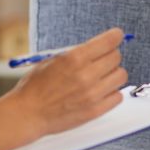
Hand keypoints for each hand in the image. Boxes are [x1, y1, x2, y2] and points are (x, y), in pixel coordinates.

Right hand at [6, 28, 127, 137]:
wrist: (28, 114)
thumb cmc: (35, 87)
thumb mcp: (51, 60)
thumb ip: (76, 54)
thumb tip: (97, 48)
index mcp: (74, 58)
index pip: (108, 41)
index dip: (115, 36)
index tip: (117, 36)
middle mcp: (86, 74)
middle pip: (116, 57)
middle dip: (111, 56)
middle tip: (103, 60)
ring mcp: (92, 94)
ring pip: (121, 76)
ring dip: (113, 74)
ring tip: (102, 77)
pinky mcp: (95, 111)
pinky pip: (118, 96)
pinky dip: (112, 92)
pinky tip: (101, 92)